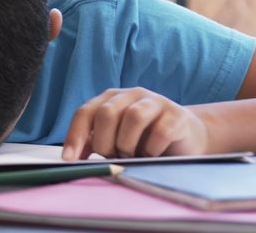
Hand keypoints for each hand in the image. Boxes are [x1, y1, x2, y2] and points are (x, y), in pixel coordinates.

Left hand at [62, 87, 208, 159]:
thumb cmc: (144, 140)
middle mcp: (131, 95)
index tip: (69, 160)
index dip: (75, 136)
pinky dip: (152, 148)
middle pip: (107, 113)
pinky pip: (160, 131)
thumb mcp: (115, 140)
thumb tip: (70, 159)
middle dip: (105, 141)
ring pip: (133, 117)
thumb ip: (93, 143)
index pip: (85, 112)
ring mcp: (156, 102)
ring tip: (132, 155)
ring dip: (128, 143)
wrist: (186, 137)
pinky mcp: (177, 115)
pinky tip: (152, 154)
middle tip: (113, 155)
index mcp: (111, 99)